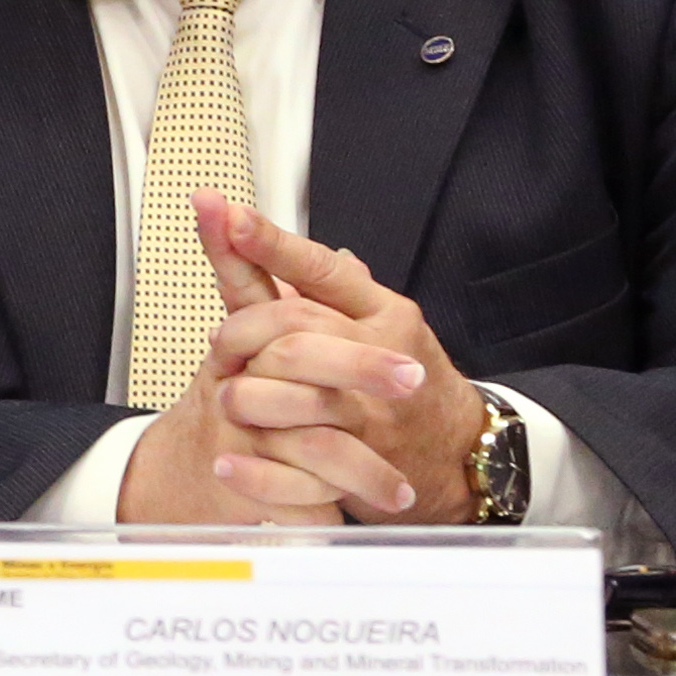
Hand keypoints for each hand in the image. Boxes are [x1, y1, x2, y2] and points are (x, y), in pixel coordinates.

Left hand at [119, 197, 477, 526]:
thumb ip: (330, 289)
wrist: (458, 449)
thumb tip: (287, 247)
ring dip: (247, 386)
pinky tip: (226, 460)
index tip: (227, 214)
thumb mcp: (381, 322)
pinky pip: (298, 455)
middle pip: (298, 321)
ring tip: (222, 393)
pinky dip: (258, 460)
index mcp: (383, 312)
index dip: (272, 242)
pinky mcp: (361, 461)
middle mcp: (380, 352)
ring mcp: (370, 408)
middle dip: (245, 327)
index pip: (321, 269)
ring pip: (295, 381)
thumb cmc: (408, 375)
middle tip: (217, 339)